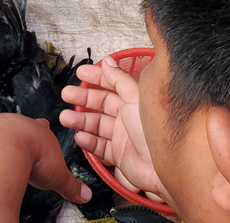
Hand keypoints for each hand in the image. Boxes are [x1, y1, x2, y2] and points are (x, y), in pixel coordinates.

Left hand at [0, 118, 89, 202]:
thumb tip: (87, 197)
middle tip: (21, 143)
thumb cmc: (34, 156)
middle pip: (18, 126)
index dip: (43, 133)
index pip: (42, 129)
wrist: (7, 147)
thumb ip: (71, 185)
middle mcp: (14, 125)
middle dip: (19, 132)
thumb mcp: (57, 175)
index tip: (44, 132)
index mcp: (37, 131)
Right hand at [58, 58, 168, 201]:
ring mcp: (122, 136)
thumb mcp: (136, 98)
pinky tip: (80, 137)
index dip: (96, 77)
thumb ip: (120, 79)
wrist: (163, 168)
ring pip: (96, 124)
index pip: (112, 84)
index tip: (81, 73)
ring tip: (66, 118)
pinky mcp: (119, 155)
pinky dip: (88, 142)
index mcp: (134, 100)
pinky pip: (99, 146)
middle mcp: (127, 117)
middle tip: (67, 94)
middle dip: (82, 98)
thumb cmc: (155, 132)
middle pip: (100, 104)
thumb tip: (108, 62)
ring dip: (80, 120)